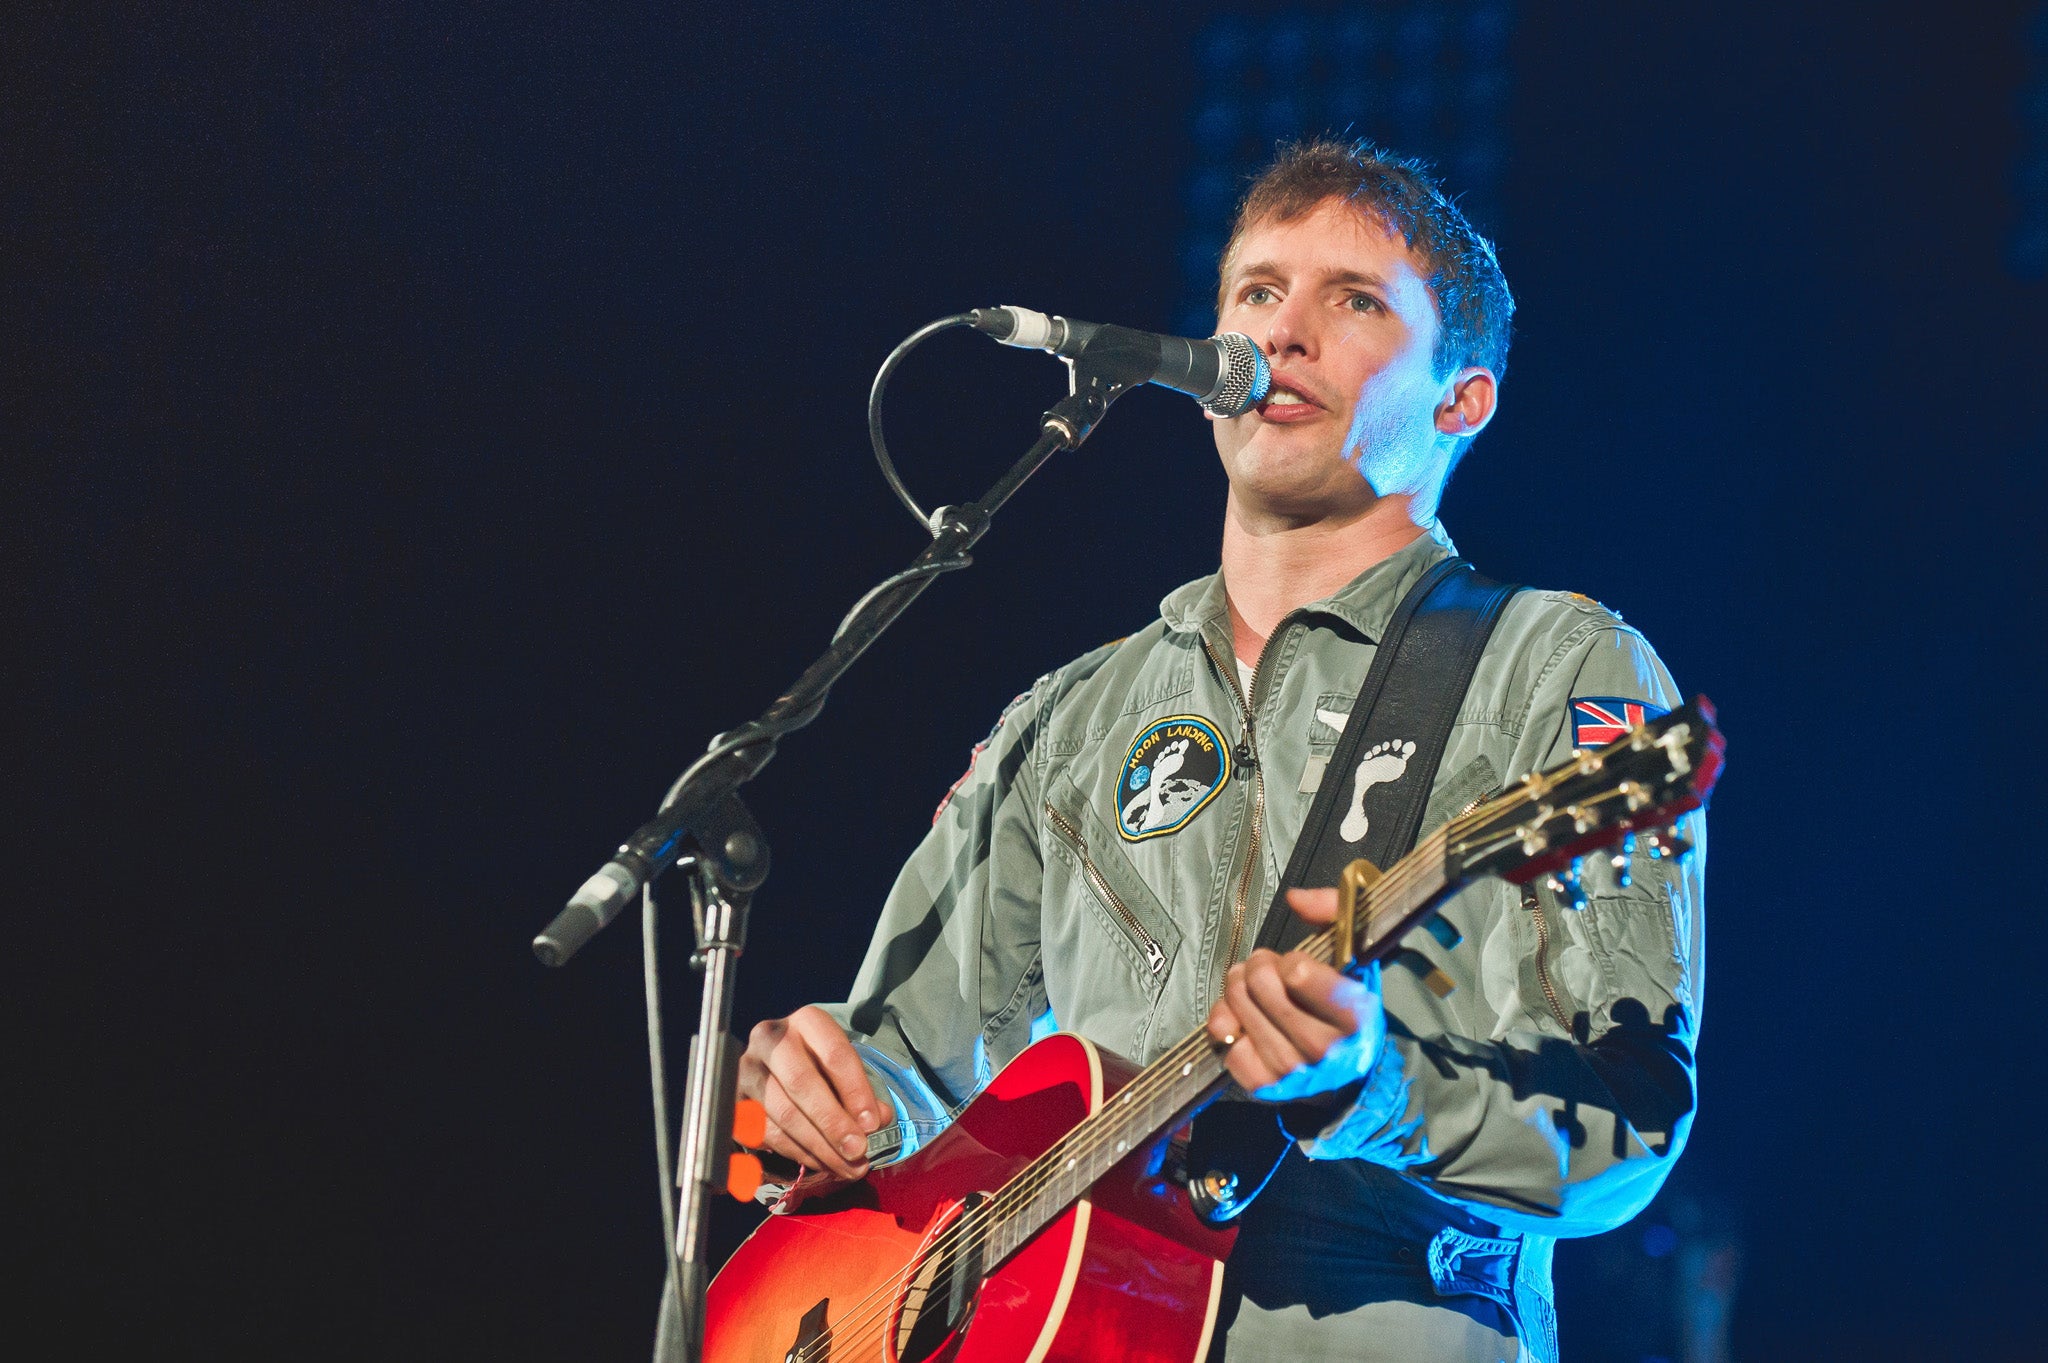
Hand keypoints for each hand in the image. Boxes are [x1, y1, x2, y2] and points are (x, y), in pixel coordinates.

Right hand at [738, 1005, 881, 1179]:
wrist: (778, 1066)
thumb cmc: (821, 1068)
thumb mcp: (845, 1070)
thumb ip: (863, 1094)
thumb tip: (877, 1121)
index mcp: (806, 1022)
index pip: (834, 1054)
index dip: (855, 1091)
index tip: (871, 1124)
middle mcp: (770, 1038)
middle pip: (802, 1082)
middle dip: (833, 1122)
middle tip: (858, 1151)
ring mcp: (747, 1069)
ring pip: (783, 1112)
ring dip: (819, 1146)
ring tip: (846, 1167)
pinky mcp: (735, 1099)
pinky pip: (766, 1132)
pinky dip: (797, 1153)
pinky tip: (821, 1163)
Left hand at [1204, 887, 1385, 1102]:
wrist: (1350, 1074)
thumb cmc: (1349, 1009)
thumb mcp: (1356, 956)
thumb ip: (1334, 913)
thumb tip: (1295, 898)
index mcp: (1355, 1014)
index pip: (1296, 972)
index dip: (1290, 961)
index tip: (1297, 968)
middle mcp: (1325, 1048)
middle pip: (1258, 985)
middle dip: (1257, 968)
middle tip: (1265, 971)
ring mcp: (1293, 1070)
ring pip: (1237, 1009)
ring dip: (1238, 992)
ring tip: (1252, 992)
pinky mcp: (1266, 1087)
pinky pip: (1226, 1044)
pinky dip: (1229, 1029)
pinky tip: (1246, 1023)